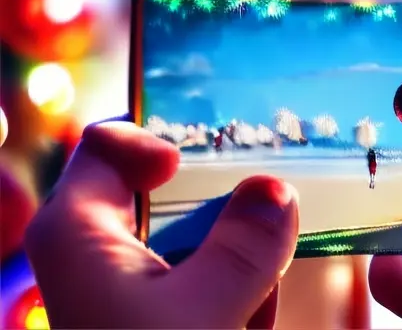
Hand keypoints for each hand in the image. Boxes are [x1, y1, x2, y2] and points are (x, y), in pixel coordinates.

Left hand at [25, 120, 297, 328]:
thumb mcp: (206, 315)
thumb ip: (246, 245)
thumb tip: (274, 191)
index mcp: (76, 232)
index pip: (105, 145)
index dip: (154, 141)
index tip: (198, 165)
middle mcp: (86, 257)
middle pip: (161, 201)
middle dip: (221, 227)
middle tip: (257, 250)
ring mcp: (114, 300)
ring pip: (187, 252)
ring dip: (231, 276)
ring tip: (246, 316)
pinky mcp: (143, 329)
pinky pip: (195, 296)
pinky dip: (225, 308)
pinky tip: (240, 328)